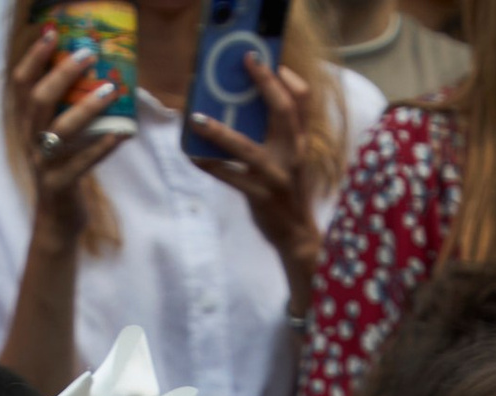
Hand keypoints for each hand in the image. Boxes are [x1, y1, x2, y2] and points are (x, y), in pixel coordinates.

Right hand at [12, 23, 123, 243]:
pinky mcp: (60, 185)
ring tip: (111, 90)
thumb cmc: (62, 172)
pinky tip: (121, 134)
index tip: (52, 33)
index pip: (22, 84)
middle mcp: (30, 141)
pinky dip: (102, 147)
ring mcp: (44, 164)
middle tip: (89, 54)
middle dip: (64, 73)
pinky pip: (81, 163)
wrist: (56, 222)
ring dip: (87, 107)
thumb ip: (65, 111)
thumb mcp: (57, 139)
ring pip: (61, 129)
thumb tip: (94, 75)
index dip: (34, 58)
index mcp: (26, 125)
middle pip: (40, 99)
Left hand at [189, 54, 318, 295]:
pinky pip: (230, 177)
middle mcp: (293, 153)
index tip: (270, 59)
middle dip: (266, 83)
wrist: (297, 236)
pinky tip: (193, 156)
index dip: (288, 77)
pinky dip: (210, 165)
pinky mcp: (260, 196)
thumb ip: (280, 133)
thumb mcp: (292, 158)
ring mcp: (276, 176)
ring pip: (247, 148)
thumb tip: (247, 105)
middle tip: (246, 62)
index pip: (302, 101)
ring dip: (220, 132)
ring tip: (197, 119)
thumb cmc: (288, 191)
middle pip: (283, 111)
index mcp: (300, 141)